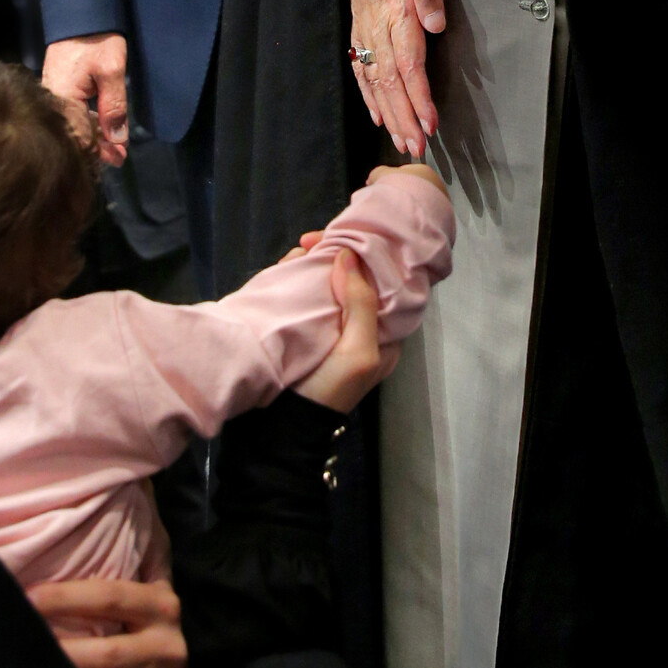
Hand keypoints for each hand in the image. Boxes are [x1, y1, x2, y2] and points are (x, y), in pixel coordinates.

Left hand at [26, 577, 190, 667]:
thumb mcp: (140, 585)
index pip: (109, 595)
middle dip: (59, 655)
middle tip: (19, 654)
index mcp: (161, 604)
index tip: (25, 599)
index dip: (64, 596)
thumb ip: (116, 564)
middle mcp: (170, 645)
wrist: (180, 660)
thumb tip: (61, 543)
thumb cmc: (143, 619)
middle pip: (107, 652)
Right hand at [43, 33, 128, 164]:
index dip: (99, 152)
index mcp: (62, 99)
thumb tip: (117, 140)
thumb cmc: (97, 39)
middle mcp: (53, 101)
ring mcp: (55, 95)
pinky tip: (104, 130)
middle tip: (121, 159)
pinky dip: (90, 122)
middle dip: (99, 148)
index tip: (119, 160)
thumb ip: (114, 106)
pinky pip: (74, 112)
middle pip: (75, 133)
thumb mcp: (111, 70)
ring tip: (117, 150)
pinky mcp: (60, 89)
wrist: (81, 12)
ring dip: (96, 137)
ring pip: (76, 124)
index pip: (80, 137)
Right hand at [295, 251, 399, 411]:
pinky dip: (297, 276)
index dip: (367, 255)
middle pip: (354, 277)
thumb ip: (361, 305)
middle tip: (308, 243)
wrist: (283, 428)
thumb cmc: (329, 393)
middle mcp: (361, 326)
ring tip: (296, 253)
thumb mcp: (358, 354)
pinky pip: (306, 293)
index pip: (384, 281)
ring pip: (328, 281)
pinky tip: (286, 268)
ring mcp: (331, 326)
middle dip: (334, 254)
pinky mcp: (306, 327)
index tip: (343, 238)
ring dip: (313, 262)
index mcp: (384, 332)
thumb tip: (348, 255)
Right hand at [345, 0, 443, 157]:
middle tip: (417, 147)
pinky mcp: (359, 29)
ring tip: (402, 141)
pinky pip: (360, 69)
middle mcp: (377, 27)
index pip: (409, 64)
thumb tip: (436, 24)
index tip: (430, 124)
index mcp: (395, 11)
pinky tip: (378, 116)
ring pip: (375, 81)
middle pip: (391, 82)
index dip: (419, 98)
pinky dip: (369, 96)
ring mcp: (364, 30)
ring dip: (389, 114)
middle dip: (404, 118)